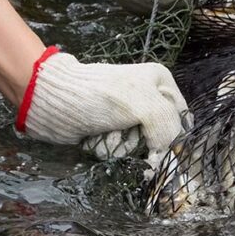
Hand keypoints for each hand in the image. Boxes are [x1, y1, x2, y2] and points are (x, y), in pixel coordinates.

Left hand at [15, 47, 187, 158]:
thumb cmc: (99, 96)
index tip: (160, 151)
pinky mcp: (107, 130)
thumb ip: (169, 126)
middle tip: (124, 131)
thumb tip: (170, 154)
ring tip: (104, 130)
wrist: (53, 101)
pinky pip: (117, 150)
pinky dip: (104, 147)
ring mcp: (125, 116)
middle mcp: (146, 97)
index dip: (173, 139)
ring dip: (119, 145)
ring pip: (136, 147)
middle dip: (139, 142)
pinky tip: (93, 135)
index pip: (181, 119)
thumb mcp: (143, 105)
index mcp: (160, 81)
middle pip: (159, 138)